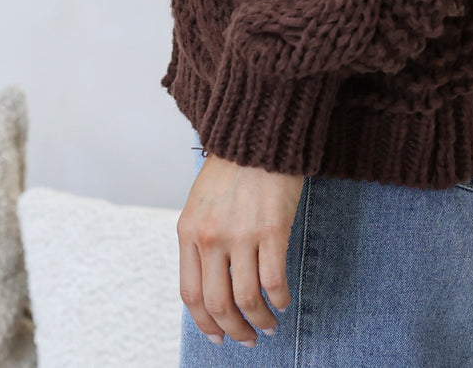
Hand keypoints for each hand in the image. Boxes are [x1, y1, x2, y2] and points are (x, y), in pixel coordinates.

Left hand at [177, 152, 305, 346]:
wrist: (257, 132)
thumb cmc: (231, 166)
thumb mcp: (200, 202)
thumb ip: (201, 240)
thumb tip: (212, 284)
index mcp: (188, 232)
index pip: (191, 294)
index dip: (205, 323)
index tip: (218, 336)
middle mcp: (210, 238)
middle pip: (218, 304)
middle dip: (233, 330)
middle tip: (247, 339)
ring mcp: (241, 234)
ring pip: (247, 299)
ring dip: (260, 321)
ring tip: (269, 326)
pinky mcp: (272, 229)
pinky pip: (274, 280)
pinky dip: (280, 299)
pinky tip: (284, 301)